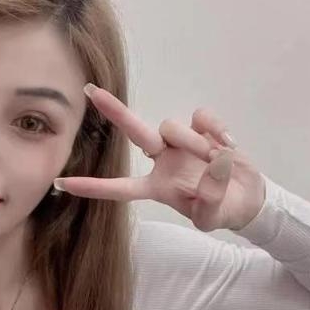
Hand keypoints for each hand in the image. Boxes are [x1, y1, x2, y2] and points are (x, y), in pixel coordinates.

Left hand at [55, 84, 265, 232]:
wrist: (248, 196)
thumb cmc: (223, 210)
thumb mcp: (211, 217)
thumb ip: (210, 198)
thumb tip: (214, 161)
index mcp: (156, 187)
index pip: (118, 188)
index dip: (91, 186)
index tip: (62, 183)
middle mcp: (162, 161)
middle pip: (134, 133)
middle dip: (114, 111)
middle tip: (90, 92)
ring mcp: (180, 142)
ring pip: (172, 127)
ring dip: (193, 142)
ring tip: (215, 158)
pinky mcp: (201, 128)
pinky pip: (199, 117)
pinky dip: (214, 127)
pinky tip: (225, 143)